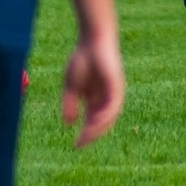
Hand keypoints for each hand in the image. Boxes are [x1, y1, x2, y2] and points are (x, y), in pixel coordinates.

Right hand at [61, 31, 124, 148]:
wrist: (92, 40)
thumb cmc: (82, 59)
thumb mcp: (72, 85)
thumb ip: (70, 103)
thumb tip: (68, 123)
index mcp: (97, 99)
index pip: (93, 121)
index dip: (85, 134)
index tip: (75, 145)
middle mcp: (107, 98)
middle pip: (102, 122)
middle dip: (92, 134)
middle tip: (80, 145)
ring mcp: (113, 93)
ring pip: (109, 117)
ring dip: (98, 128)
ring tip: (87, 137)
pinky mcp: (117, 86)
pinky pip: (113, 105)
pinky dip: (105, 115)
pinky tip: (95, 122)